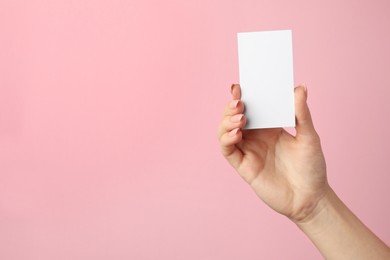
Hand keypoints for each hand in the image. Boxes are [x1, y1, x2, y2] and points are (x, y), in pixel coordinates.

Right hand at [218, 84, 328, 221]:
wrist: (311, 198)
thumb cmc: (312, 167)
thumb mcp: (309, 137)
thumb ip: (302, 114)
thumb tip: (300, 87)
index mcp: (269, 127)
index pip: (251, 107)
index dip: (241, 96)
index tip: (239, 86)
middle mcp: (256, 137)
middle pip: (233, 117)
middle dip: (231, 107)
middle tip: (239, 102)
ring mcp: (248, 151)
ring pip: (225, 131)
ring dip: (227, 121)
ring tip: (240, 118)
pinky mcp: (244, 166)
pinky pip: (228, 150)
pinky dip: (227, 139)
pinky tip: (237, 133)